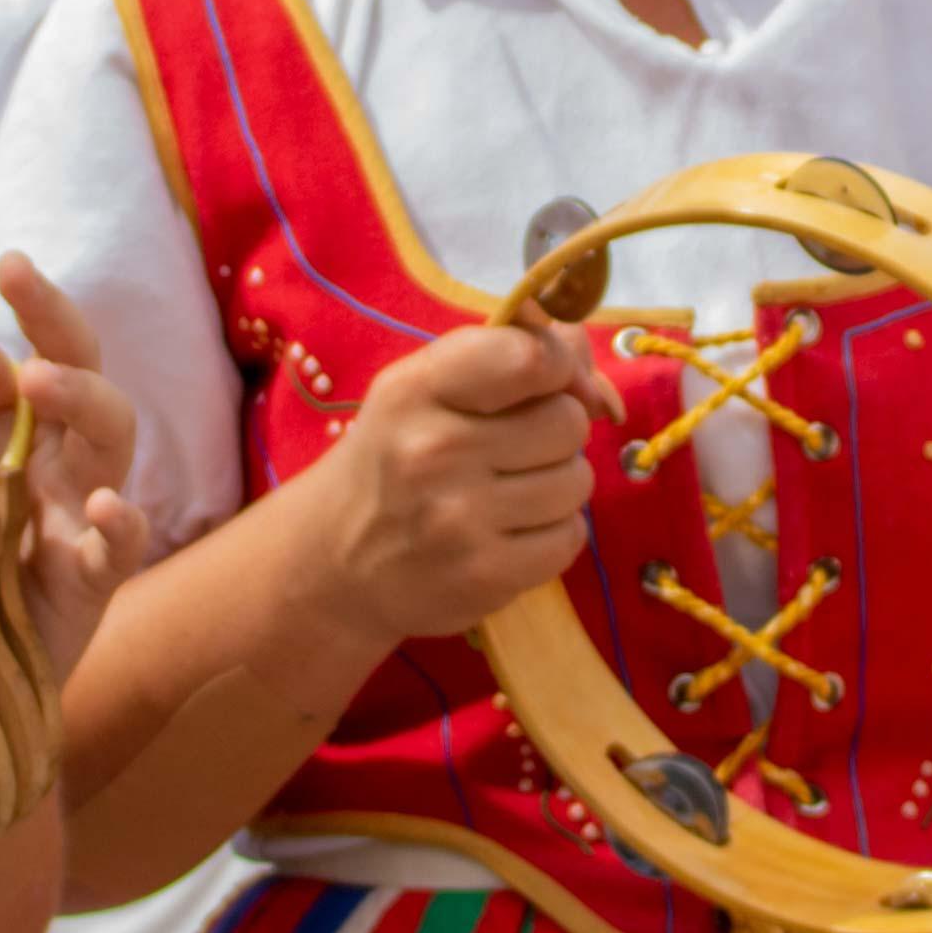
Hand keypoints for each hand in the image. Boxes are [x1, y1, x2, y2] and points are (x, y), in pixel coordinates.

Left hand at [0, 255, 152, 675]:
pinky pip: (123, 547)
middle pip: (72, 369)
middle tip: (18, 273)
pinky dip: (125, 523)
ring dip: (83, 398)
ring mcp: (72, 518)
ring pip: (112, 440)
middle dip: (51, 316)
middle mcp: (39, 463)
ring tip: (38, 378)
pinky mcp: (88, 585)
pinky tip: (106, 505)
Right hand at [301, 319, 605, 650]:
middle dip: (555, 431)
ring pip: (577, 481)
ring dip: (557, 484)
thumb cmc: (394, 457)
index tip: (542, 382)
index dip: (558, 365)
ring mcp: (460, 520)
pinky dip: (553, 534)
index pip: (529, 356)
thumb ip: (513, 356)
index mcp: (415, 390)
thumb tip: (597, 380)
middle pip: (568, 421)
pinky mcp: (485, 576)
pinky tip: (510, 532)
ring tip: (509, 492)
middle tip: (513, 449)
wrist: (334, 562)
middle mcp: (434, 451)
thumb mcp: (425, 388)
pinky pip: (571, 537)